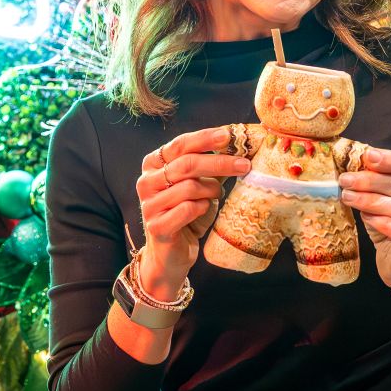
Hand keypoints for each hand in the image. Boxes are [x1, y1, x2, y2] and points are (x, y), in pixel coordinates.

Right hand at [135, 126, 249, 297]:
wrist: (172, 254)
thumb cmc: (187, 215)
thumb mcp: (199, 186)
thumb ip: (211, 166)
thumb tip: (240, 145)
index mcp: (153, 164)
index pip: (180, 144)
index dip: (205, 138)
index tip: (229, 135)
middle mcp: (146, 182)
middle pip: (187, 165)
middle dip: (219, 163)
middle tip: (245, 165)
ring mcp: (149, 204)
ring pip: (189, 187)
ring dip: (211, 190)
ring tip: (218, 195)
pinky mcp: (156, 226)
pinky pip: (187, 209)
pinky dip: (202, 208)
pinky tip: (204, 209)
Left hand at [339, 147, 390, 289]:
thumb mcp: (384, 200)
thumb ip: (376, 182)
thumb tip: (352, 163)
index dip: (390, 160)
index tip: (368, 156)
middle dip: (372, 181)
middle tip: (347, 180)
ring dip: (371, 201)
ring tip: (349, 197)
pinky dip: (383, 223)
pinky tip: (366, 218)